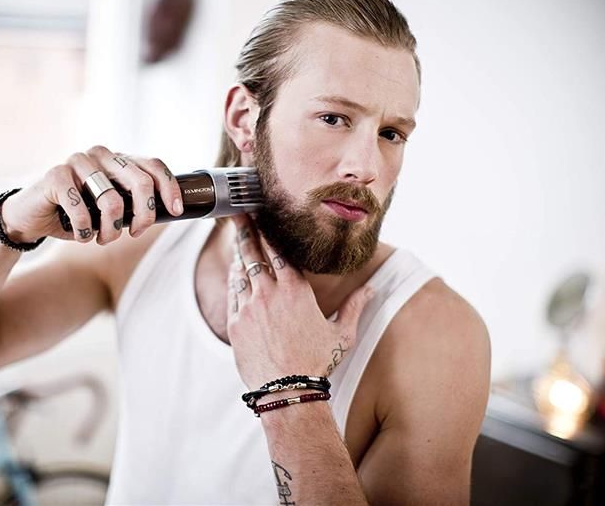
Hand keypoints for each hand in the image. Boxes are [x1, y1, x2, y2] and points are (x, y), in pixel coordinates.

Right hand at [0, 146, 183, 243]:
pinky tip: (82, 235)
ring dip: (111, 230)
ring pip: (112, 200)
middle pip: (140, 182)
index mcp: (118, 160)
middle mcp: (101, 155)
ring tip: (102, 238)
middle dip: (144, 216)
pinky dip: (85, 230)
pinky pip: (82, 208)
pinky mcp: (56, 175)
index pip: (154, 166)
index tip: (176, 211)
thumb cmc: (77, 215)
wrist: (32, 218)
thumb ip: (134, 204)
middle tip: (135, 233)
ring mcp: (78, 161)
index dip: (169, 188)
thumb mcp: (112, 209)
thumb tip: (171, 213)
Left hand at [226, 214, 374, 389]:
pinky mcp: (235, 322)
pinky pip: (232, 293)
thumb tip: (373, 289)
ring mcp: (249, 306)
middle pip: (254, 252)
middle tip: (240, 213)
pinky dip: (233, 279)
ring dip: (239, 254)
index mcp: (296, 289)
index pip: (279, 251)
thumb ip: (356, 306)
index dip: (270, 232)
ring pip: (240, 271)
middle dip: (247, 230)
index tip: (263, 217)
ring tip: (237, 238)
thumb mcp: (342, 334)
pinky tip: (234, 271)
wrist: (287, 391)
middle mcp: (270, 292)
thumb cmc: (317, 363)